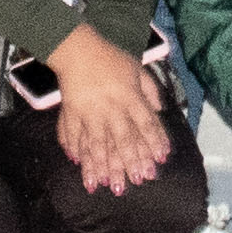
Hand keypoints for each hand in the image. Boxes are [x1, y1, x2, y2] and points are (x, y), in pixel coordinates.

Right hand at [48, 23, 167, 194]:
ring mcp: (89, 111)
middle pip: (123, 138)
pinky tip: (78, 165)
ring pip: (97, 143)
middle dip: (131, 161)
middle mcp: (111, 107)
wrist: (77, 48)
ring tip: (107, 184)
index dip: (154, 142)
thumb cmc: (110, 57)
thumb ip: (150, 89)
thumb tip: (161, 110)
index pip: (146, 122)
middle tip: (137, 180)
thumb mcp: (136, 68)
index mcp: (129, 95)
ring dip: (102, 165)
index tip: (160, 160)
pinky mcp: (70, 112)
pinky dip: (75, 150)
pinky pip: (73, 134)